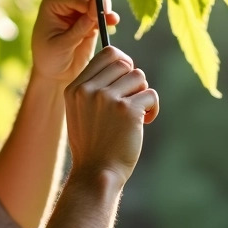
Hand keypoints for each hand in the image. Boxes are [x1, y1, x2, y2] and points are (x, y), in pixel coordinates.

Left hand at [31, 0, 120, 84]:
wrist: (55, 73)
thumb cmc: (49, 58)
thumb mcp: (62, 44)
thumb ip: (79, 27)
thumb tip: (96, 7)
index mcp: (53, 2)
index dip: (88, 2)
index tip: (98, 13)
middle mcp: (65, 1)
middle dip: (100, 5)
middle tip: (109, 16)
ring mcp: (78, 9)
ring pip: (98, 2)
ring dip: (106, 11)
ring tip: (112, 20)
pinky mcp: (90, 19)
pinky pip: (102, 14)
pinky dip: (108, 17)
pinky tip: (113, 22)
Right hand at [64, 47, 159, 186]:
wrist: (96, 173)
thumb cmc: (92, 145)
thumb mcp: (79, 112)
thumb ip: (92, 88)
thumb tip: (121, 64)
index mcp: (75, 88)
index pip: (106, 54)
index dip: (122, 62)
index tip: (127, 78)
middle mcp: (89, 90)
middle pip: (124, 63)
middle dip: (133, 80)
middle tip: (133, 99)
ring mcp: (107, 99)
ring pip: (139, 77)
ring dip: (142, 94)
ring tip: (137, 114)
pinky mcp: (128, 110)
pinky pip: (151, 95)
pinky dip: (152, 109)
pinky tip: (144, 123)